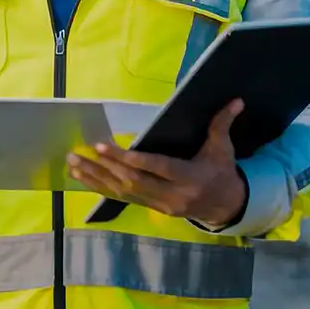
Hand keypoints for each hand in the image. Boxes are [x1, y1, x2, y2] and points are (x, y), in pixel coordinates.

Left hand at [68, 98, 247, 227]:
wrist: (226, 206)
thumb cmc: (221, 171)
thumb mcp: (224, 149)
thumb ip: (223, 124)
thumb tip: (236, 100)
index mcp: (190, 178)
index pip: (157, 168)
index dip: (131, 160)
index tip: (107, 147)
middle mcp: (172, 195)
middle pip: (133, 182)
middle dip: (105, 167)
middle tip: (82, 152)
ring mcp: (159, 205)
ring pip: (122, 193)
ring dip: (96, 178)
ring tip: (74, 163)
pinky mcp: (150, 208)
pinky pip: (121, 199)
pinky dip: (100, 187)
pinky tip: (82, 177)